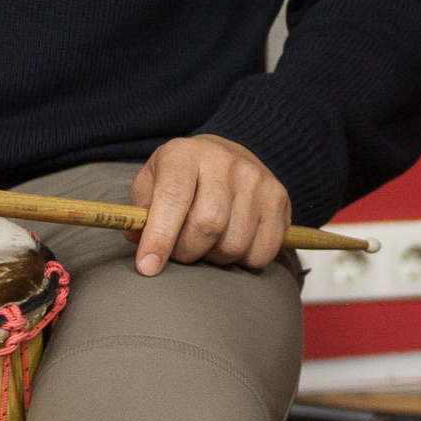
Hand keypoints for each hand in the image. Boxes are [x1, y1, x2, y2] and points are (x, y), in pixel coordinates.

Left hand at [129, 134, 290, 272]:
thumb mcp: (151, 183)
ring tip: (208, 244)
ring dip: (215, 257)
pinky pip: (262, 252)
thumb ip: (140, 212)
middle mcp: (225, 162)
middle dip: (187, 251)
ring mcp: (257, 179)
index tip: (147, 266)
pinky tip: (233, 243)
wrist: (227, 156)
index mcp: (185, 154)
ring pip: (234, 244)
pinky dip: (243, 260)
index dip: (159, 237)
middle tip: (180, 251)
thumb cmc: (182, 178)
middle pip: (208, 225)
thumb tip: (141, 243)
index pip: (173, 198)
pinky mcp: (279, 199)